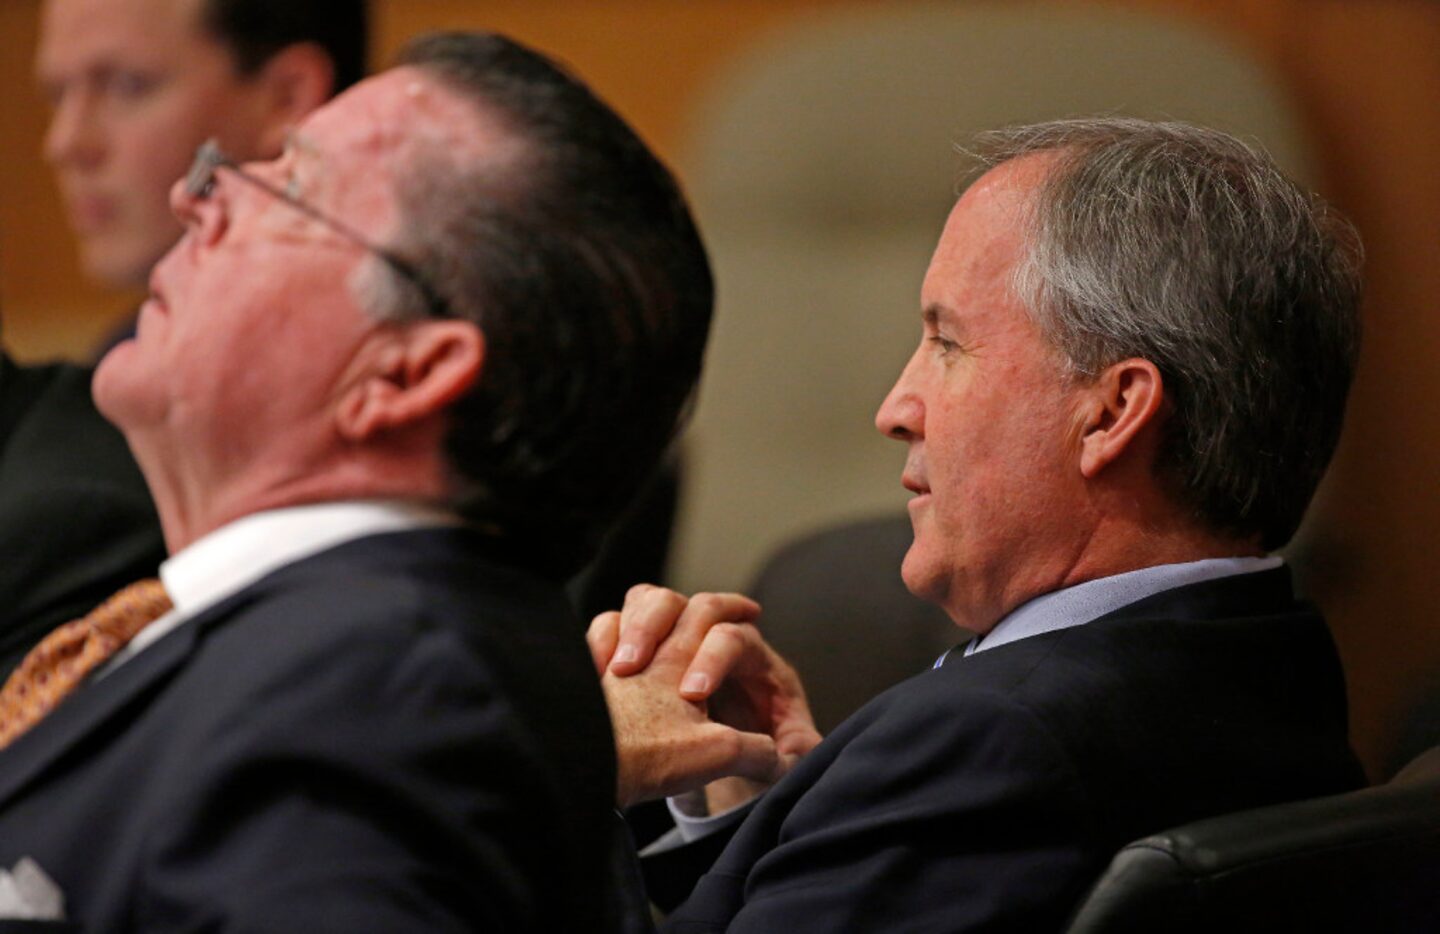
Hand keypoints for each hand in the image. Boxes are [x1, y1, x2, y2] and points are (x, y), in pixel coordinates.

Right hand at [590, 586, 820, 806]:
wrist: (693, 767)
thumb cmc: (736, 762)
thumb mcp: (769, 763)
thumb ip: (786, 755)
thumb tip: (799, 753)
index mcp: (749, 660)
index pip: (734, 635)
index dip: (714, 658)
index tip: (692, 695)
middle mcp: (708, 641)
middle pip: (693, 602)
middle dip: (666, 629)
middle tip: (641, 669)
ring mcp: (669, 641)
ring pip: (652, 600)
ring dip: (634, 626)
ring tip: (619, 668)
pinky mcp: (631, 652)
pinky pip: (611, 623)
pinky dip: (601, 639)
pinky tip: (596, 673)